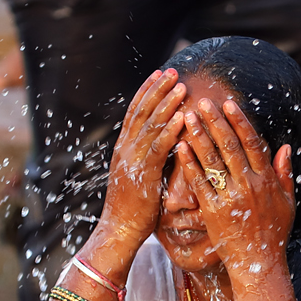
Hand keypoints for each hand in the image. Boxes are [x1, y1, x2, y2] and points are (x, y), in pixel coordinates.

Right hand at [98, 69, 188, 255]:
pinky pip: (157, 148)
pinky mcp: (142, 174)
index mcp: (124, 148)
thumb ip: (149, 158)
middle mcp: (125, 149)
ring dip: (166, 103)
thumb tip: (166, 144)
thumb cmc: (134, 209)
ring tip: (181, 85)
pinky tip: (181, 117)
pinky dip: (169, 131)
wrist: (119, 230)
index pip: (135, 112)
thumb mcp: (141, 176)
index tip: (159, 73)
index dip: (147, 91)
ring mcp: (131, 160)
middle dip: (158, 89)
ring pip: (150, 125)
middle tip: (173, 70)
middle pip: (141, 111)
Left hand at [176, 97, 295, 284]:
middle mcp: (249, 185)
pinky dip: (189, 164)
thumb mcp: (288, 202)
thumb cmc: (274, 232)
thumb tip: (285, 147)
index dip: (239, 121)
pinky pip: (199, 183)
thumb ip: (285, 173)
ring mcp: (230, 198)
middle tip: (202, 101)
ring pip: (212, 160)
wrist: (259, 264)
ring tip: (187, 116)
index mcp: (267, 180)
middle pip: (230, 146)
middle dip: (215, 121)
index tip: (229, 103)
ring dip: (199, 136)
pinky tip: (179, 147)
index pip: (252, 143)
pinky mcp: (213, 211)